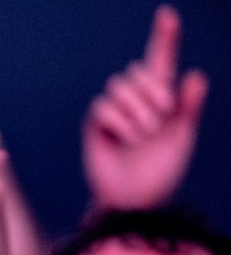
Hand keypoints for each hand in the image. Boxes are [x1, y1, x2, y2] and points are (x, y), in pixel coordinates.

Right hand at [84, 5, 209, 210]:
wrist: (135, 199)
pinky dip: (120, 121)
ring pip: (120, 87)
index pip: (161, 60)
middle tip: (163, 116)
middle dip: (154, 91)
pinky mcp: (96, 124)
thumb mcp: (182, 137)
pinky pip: (104, 107)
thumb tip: (195, 75)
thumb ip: (189, 106)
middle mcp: (137, 99)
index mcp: (162, 97)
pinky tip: (126, 138)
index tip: (167, 14)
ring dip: (138, 110)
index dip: (164, 36)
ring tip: (144, 134)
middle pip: (139, 71)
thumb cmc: (161, 170)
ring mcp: (114, 111)